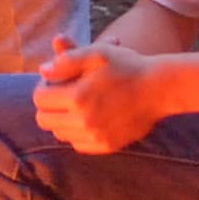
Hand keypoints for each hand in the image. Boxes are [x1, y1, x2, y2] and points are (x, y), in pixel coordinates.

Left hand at [32, 38, 161, 154]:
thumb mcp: (96, 54)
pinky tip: (89, 118)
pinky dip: (77, 133)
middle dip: (48, 105)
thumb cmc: (127, 66)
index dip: (43, 87)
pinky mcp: (106, 146)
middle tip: (62, 94)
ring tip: (76, 105)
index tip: (55, 81)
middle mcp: (83, 121)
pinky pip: (77, 144)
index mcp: (77, 97)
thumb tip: (43, 71)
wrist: (159, 89)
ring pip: (59, 133)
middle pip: (44, 120)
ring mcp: (95, 137)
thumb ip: (66, 60)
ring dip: (61, 119)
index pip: (39, 99)